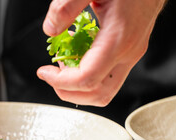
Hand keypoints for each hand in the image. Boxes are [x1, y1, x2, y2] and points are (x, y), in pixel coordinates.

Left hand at [37, 0, 165, 105]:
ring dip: (79, 88)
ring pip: (105, 91)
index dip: (60, 82)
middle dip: (69, 93)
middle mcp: (128, 52)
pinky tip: (77, 58)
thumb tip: (50, 29)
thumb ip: (67, 6)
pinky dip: (89, 77)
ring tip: (63, 68)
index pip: (87, 79)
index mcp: (118, 39)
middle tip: (51, 76)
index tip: (44, 72)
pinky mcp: (130, 52)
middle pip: (99, 95)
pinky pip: (108, 77)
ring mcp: (131, 54)